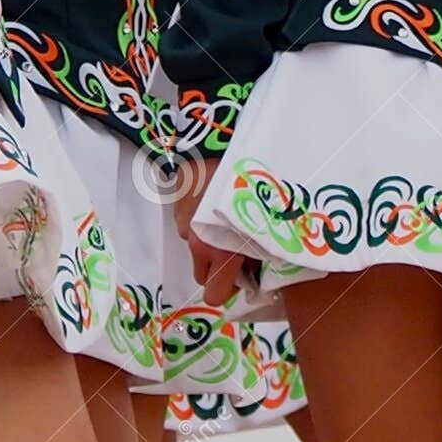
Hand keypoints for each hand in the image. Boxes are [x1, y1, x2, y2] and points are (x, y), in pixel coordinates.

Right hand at [173, 155, 246, 307]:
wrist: (221, 144)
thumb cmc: (251, 188)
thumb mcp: (264, 227)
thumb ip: (259, 256)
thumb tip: (257, 272)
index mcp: (219, 253)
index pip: (213, 296)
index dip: (228, 291)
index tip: (241, 278)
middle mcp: (197, 243)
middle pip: (201, 274)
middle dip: (216, 268)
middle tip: (234, 250)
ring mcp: (183, 221)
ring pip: (194, 245)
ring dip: (207, 240)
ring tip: (224, 218)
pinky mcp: (177, 202)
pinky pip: (187, 220)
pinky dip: (198, 218)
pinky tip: (212, 201)